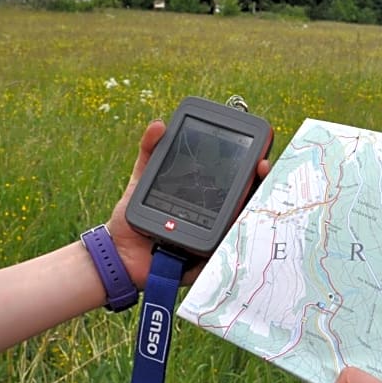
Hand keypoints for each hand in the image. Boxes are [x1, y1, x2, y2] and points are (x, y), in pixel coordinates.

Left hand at [106, 119, 270, 286]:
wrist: (119, 255)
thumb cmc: (132, 220)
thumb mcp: (141, 180)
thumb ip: (150, 152)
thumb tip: (158, 124)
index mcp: (202, 196)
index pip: (231, 178)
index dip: (247, 165)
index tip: (256, 151)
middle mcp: (213, 216)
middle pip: (244, 198)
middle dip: (258, 181)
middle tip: (262, 166)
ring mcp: (213, 237)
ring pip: (241, 221)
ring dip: (252, 206)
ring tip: (256, 191)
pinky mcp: (207, 258)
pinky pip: (226, 248)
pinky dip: (236, 236)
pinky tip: (241, 221)